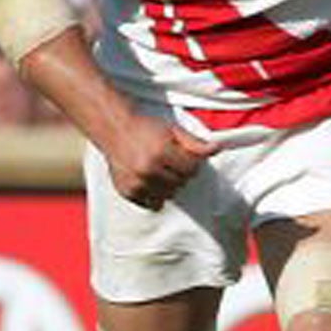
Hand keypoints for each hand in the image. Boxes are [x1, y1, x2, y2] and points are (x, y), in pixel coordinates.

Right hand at [101, 113, 215, 209]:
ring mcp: (136, 183)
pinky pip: (151, 203)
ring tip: (161, 172)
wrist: (113, 130)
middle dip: (180, 174)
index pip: (191, 170)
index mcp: (161, 153)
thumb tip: (217, 149)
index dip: (191, 163)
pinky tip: (151, 181)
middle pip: (180, 183)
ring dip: (169, 186)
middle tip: (171, 163)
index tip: (183, 157)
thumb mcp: (172, 130)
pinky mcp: (127, 191)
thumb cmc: (145, 128)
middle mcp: (147, 170)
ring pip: (167, 195)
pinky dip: (154, 195)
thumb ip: (195, 142)